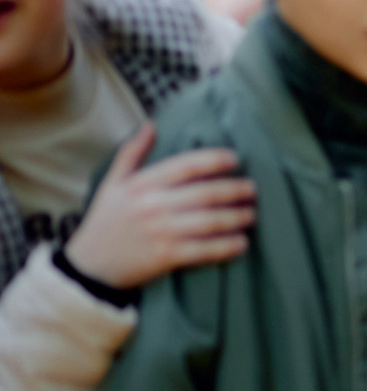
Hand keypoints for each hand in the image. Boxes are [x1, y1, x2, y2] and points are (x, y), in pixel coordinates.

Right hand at [63, 128, 253, 289]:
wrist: (90, 265)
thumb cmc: (106, 220)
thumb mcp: (112, 183)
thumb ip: (132, 153)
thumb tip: (150, 124)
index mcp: (141, 185)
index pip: (185, 165)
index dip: (214, 159)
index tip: (235, 159)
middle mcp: (153, 206)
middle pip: (205, 193)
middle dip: (236, 190)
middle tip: (253, 189)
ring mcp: (161, 232)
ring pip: (211, 221)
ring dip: (238, 217)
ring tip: (252, 214)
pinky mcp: (167, 256)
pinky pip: (205, 249)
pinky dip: (228, 246)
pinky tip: (242, 242)